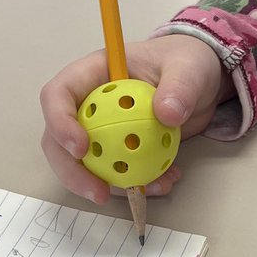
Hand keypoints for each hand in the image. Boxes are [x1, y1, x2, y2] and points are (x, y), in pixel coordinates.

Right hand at [39, 34, 230, 204]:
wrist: (198, 83)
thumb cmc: (185, 63)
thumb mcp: (189, 67)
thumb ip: (180, 86)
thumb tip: (167, 113)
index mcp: (92, 74)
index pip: (58, 95)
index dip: (59, 123)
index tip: (81, 148)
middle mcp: (87, 104)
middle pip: (58, 139)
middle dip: (72, 172)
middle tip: (99, 193)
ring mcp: (99, 129)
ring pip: (82, 164)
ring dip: (105, 185)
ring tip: (143, 192)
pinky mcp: (116, 150)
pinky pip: (114, 173)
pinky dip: (135, 184)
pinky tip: (163, 183)